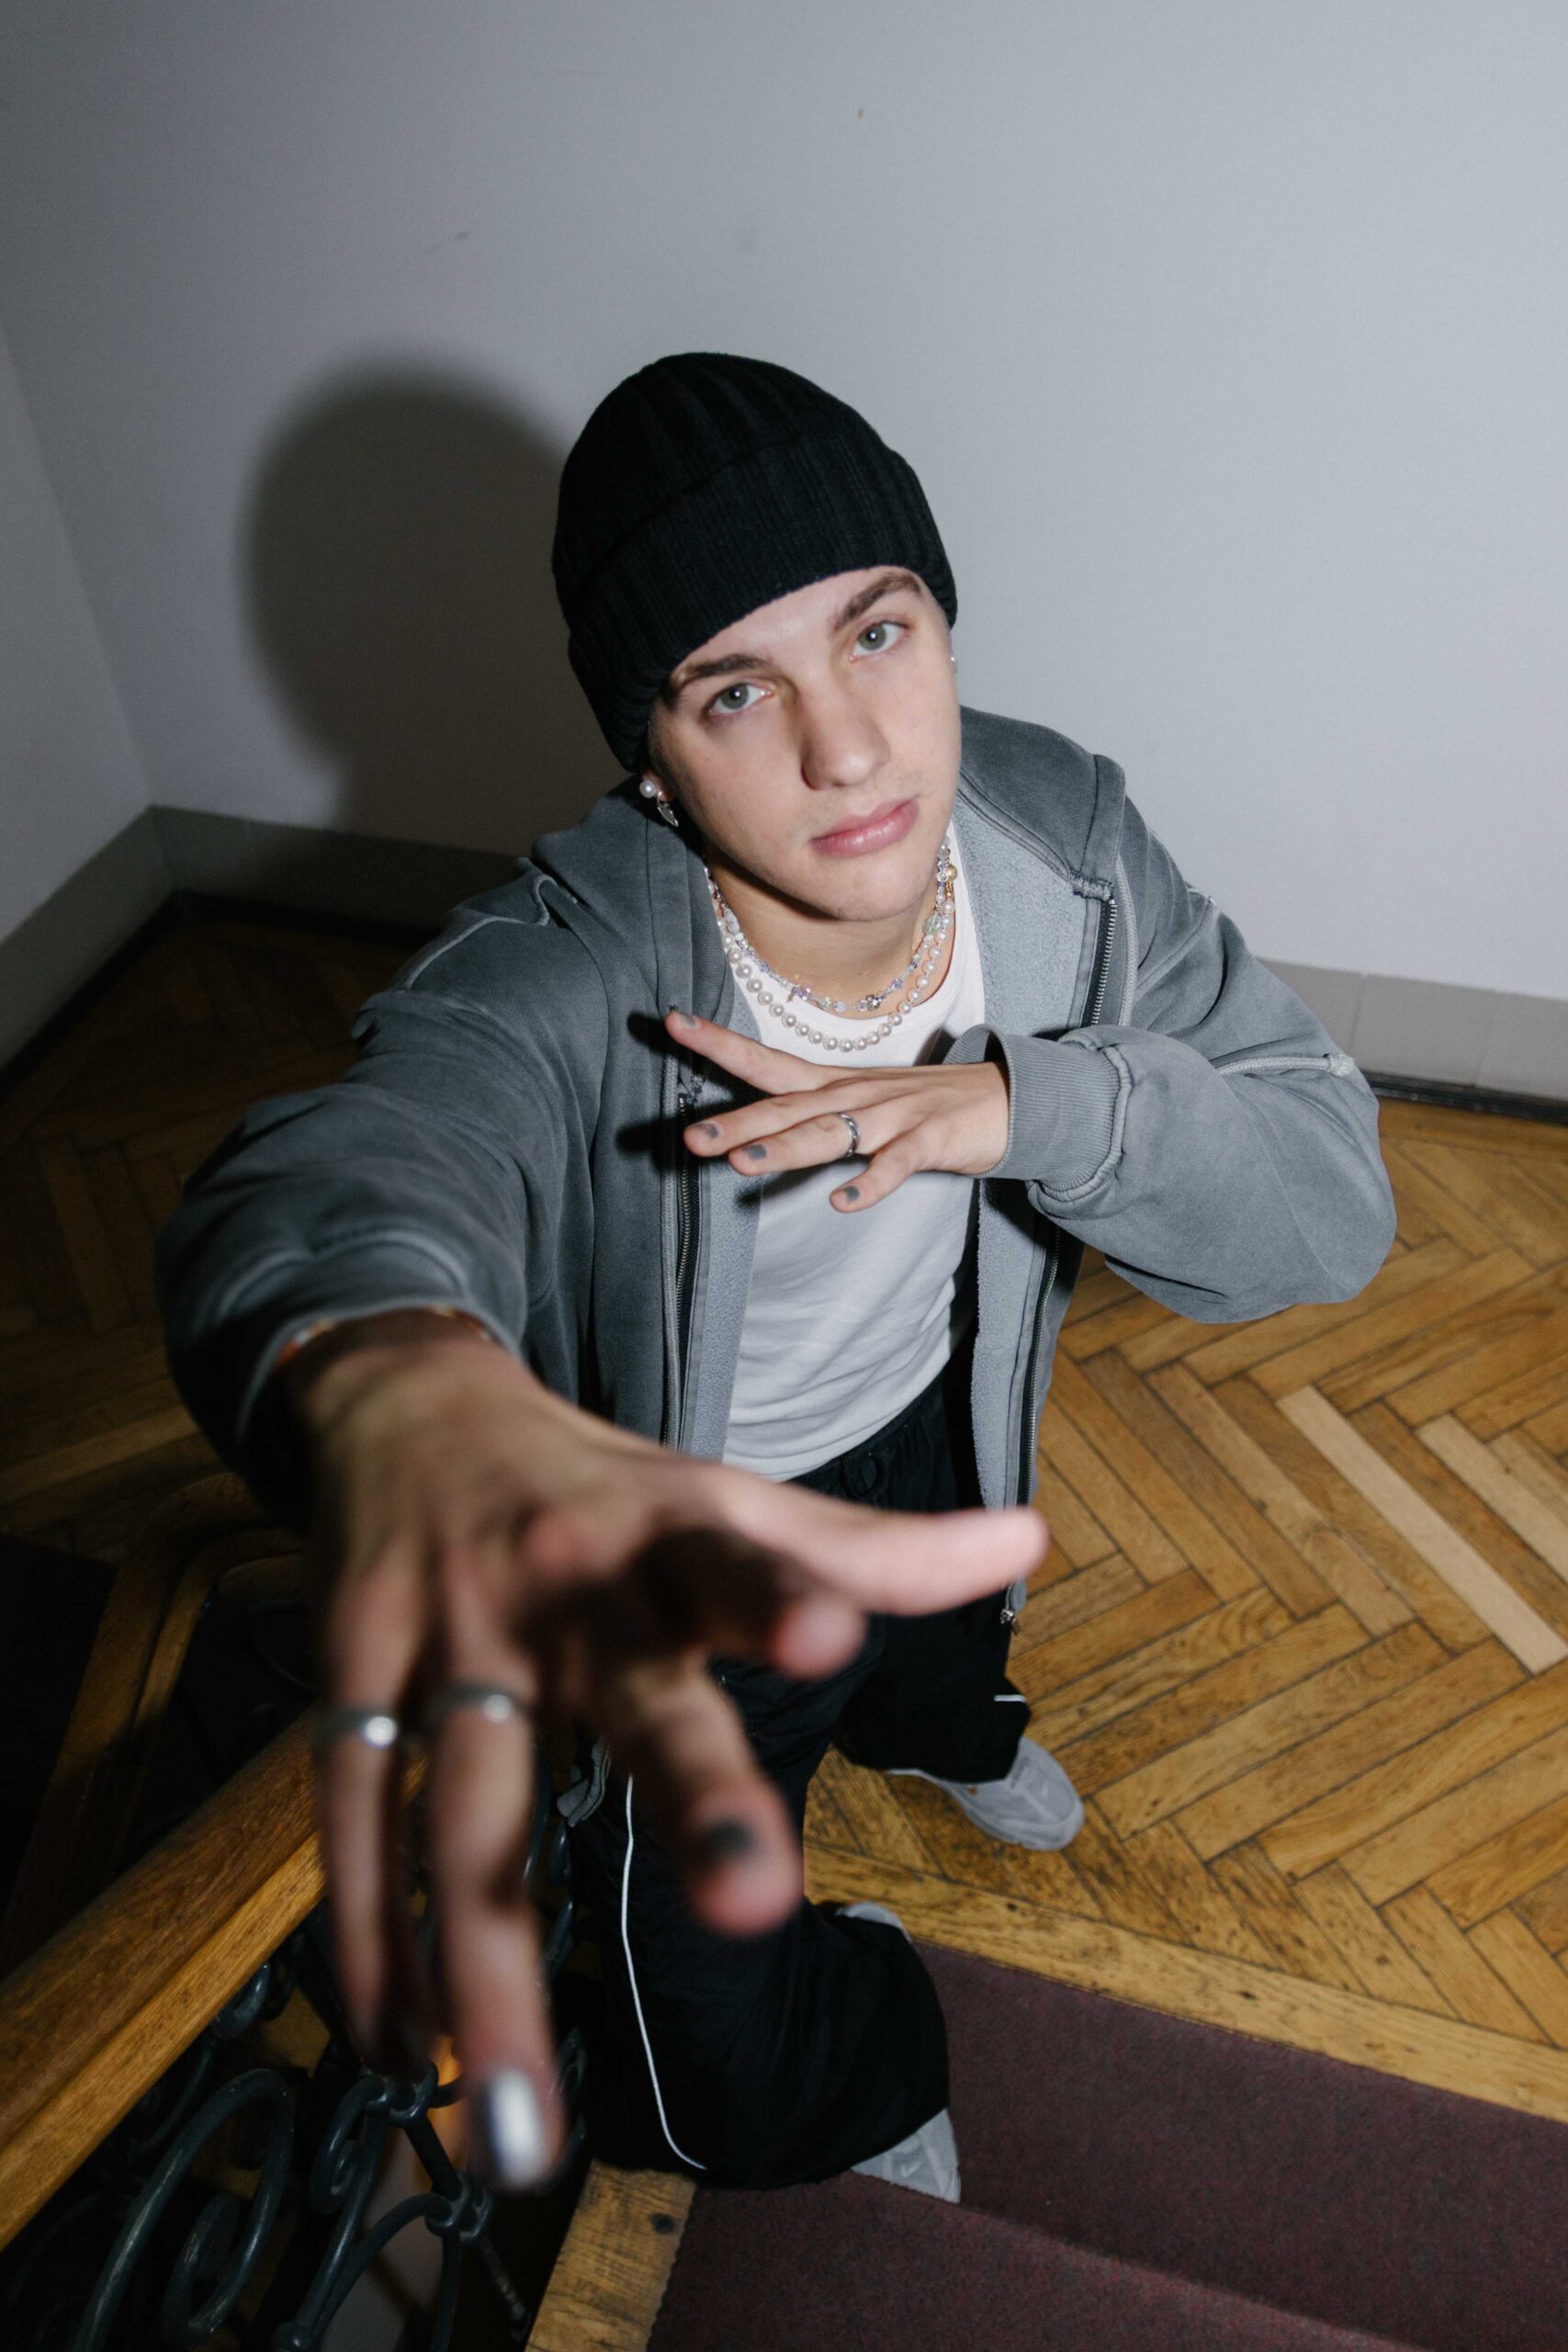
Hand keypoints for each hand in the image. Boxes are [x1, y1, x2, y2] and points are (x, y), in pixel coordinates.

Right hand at [285, 1313, 1048, 2188]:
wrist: (405, 1402)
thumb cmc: (597, 1484)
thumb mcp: (726, 1498)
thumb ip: (867, 1548)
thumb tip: (1026, 1539)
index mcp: (669, 1540)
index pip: (735, 1562)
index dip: (779, 1596)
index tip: (828, 1639)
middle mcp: (567, 1590)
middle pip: (627, 1701)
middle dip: (688, 1798)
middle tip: (753, 1911)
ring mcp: (451, 1637)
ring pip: (462, 1805)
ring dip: (483, 1964)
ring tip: (518, 2128)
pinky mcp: (352, 1674)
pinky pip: (356, 1816)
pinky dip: (371, 1937)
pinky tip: (402, 2050)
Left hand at [666, 1007, 1008, 1209]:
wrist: (1006, 1099)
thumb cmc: (923, 1106)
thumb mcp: (860, 1103)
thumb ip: (811, 1117)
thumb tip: (751, 1134)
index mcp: (833, 1085)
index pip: (767, 1062)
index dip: (720, 1044)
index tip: (673, 1023)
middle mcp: (854, 1095)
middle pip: (787, 1107)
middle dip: (737, 1122)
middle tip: (688, 1136)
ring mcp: (893, 1115)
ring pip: (831, 1133)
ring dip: (785, 1148)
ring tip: (740, 1163)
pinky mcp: (931, 1139)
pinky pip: (897, 1164)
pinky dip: (871, 1183)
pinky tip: (842, 1202)